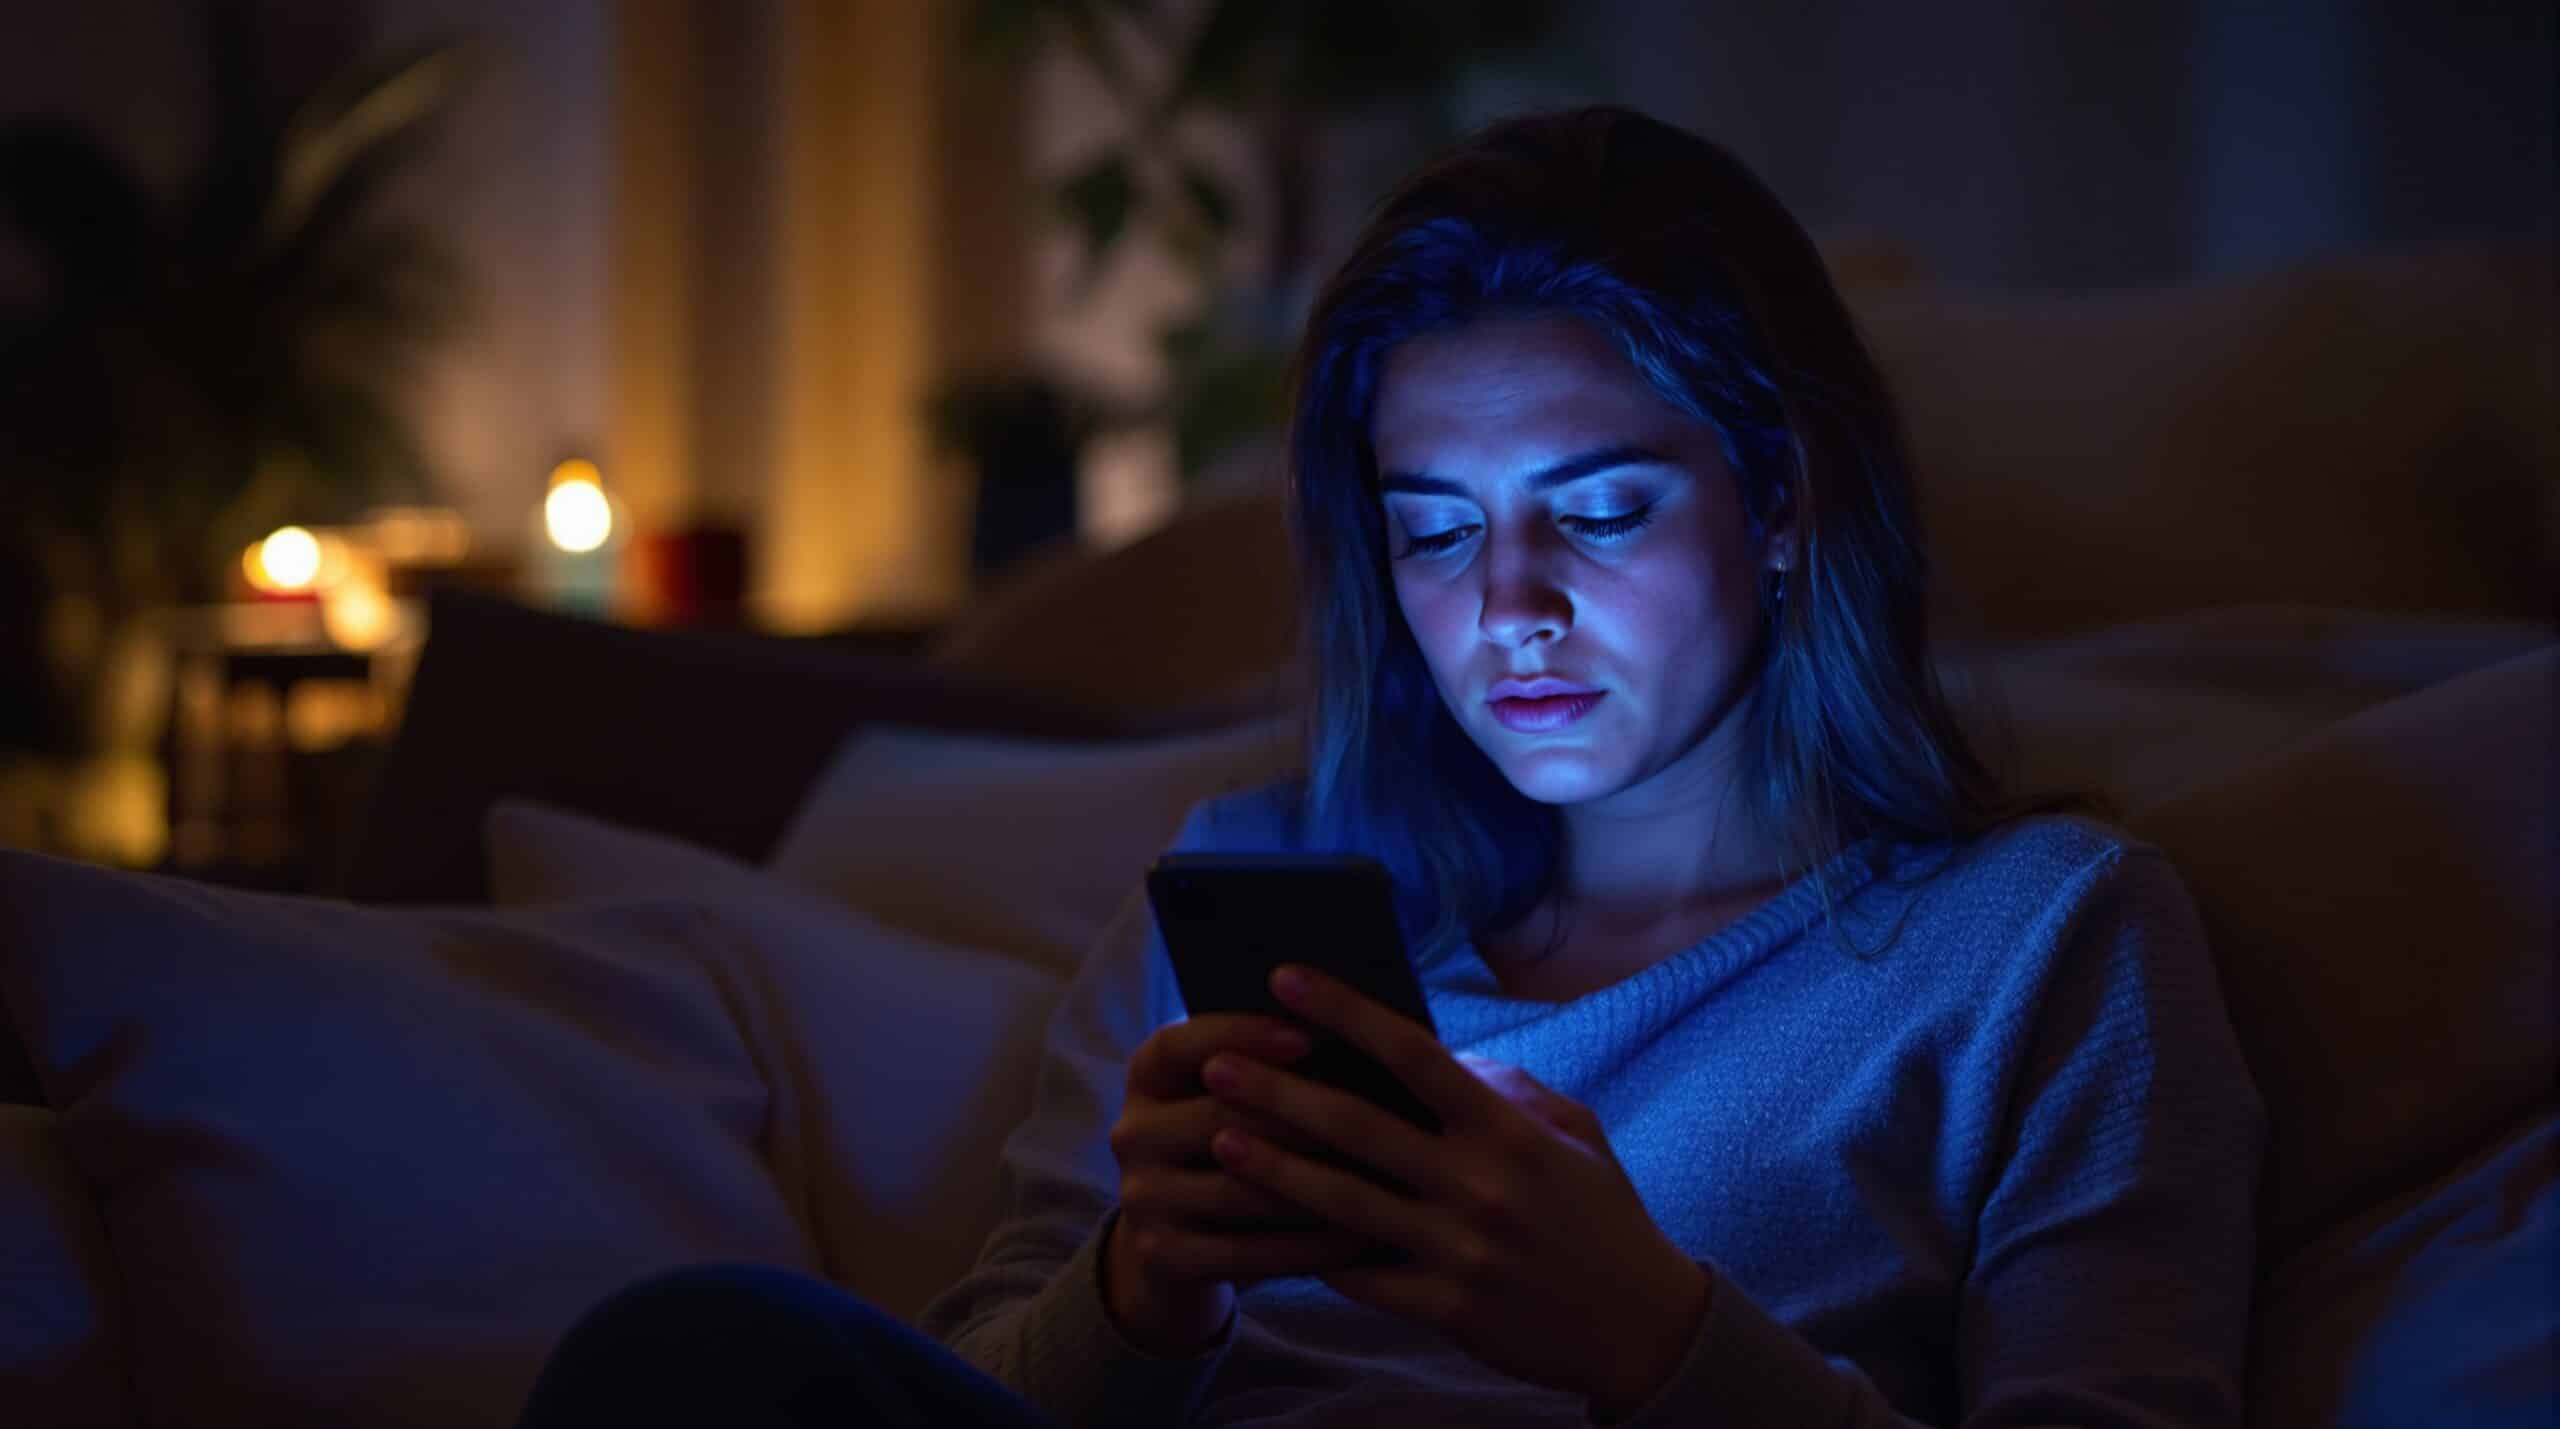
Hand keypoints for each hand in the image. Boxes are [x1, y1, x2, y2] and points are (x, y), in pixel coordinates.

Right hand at [1104, 1012, 1383, 1354]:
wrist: (1180, 1246)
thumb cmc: (1234, 1146)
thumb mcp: (1233, 1099)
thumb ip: (1273, 1067)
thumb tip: (1357, 1036)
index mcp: (1147, 1077)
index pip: (1183, 1042)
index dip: (1241, 1033)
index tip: (1309, 1035)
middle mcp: (1131, 1132)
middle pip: (1217, 1115)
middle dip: (1299, 1117)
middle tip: (1374, 1121)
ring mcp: (1141, 1198)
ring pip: (1239, 1189)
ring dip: (1315, 1186)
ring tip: (1380, 1181)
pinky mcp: (1161, 1256)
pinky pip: (1245, 1251)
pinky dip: (1307, 1246)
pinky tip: (1359, 1238)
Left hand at [1198, 965, 1713, 1415]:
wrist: (1641, 1326)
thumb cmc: (1602, 1214)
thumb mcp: (1574, 1134)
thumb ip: (1509, 1090)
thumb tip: (1448, 1058)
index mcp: (1508, 1130)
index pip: (1412, 1053)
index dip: (1344, 1011)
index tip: (1287, 978)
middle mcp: (1478, 1185)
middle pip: (1357, 1127)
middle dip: (1279, 1092)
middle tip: (1217, 1065)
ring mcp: (1458, 1251)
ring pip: (1342, 1203)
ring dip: (1274, 1169)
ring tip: (1218, 1141)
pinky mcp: (1446, 1308)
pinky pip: (1361, 1276)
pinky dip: (1312, 1251)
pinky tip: (1263, 1228)